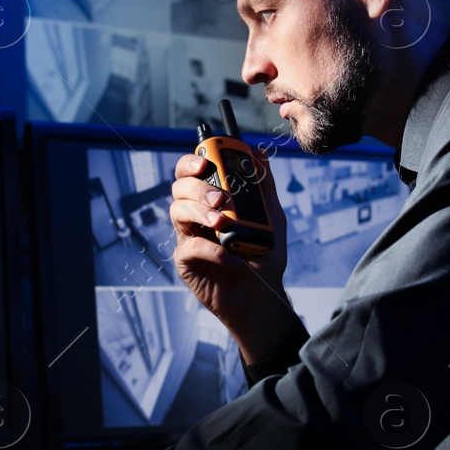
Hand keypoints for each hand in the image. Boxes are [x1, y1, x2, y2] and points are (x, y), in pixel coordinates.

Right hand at [168, 148, 297, 363]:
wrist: (262, 296)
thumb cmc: (264, 257)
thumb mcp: (272, 217)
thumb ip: (263, 185)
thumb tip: (259, 153)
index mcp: (212, 200)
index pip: (192, 172)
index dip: (192, 161)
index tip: (206, 161)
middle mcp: (196, 215)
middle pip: (180, 187)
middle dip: (198, 188)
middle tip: (221, 198)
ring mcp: (188, 237)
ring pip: (177, 212)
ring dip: (201, 213)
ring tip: (224, 224)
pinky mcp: (185, 261)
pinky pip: (189, 248)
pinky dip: (212, 251)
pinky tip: (233, 258)